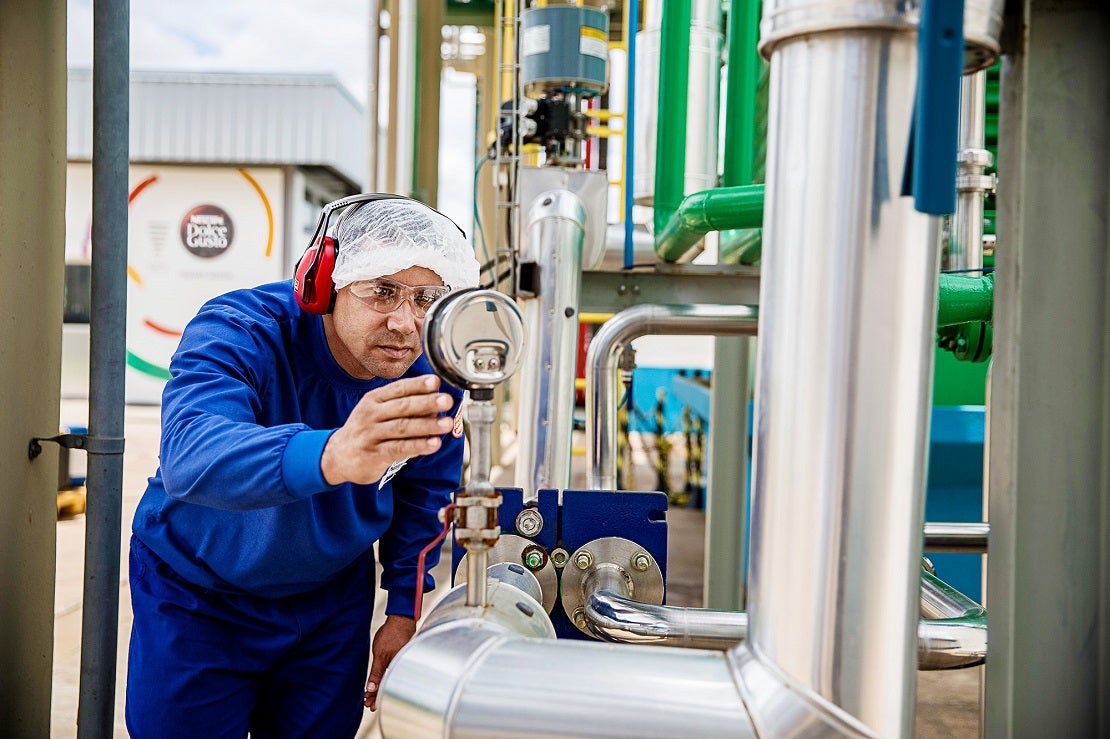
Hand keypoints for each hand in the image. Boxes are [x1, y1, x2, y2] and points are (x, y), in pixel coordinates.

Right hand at [321, 375, 453, 485]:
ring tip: (446, 424)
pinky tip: (434, 444)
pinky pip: (399, 448)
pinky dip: (418, 446)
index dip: (418, 385)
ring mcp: (371, 434)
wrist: (338, 455)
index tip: (436, 382)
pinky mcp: (374, 454)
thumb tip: (435, 403)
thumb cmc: (367, 430)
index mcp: (374, 399)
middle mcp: (371, 414)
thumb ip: (404, 406)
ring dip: (427, 425)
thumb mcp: (378, 411)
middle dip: (426, 402)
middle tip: (446, 401)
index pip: (399, 389)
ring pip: (403, 427)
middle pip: (402, 406)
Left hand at [364, 614, 417, 710]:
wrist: (401, 619)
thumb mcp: (380, 654)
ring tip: (372, 695)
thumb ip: (376, 672)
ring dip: (381, 687)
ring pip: (390, 679)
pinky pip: (392, 672)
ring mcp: (401, 662)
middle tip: (369, 703)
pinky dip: (385, 678)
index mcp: (397, 668)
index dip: (377, 697)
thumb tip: (371, 689)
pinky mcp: (400, 658)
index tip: (370, 704)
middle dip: (378, 695)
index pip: (386, 687)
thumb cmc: (392, 634)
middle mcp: (401, 667)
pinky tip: (380, 682)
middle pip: (389, 685)